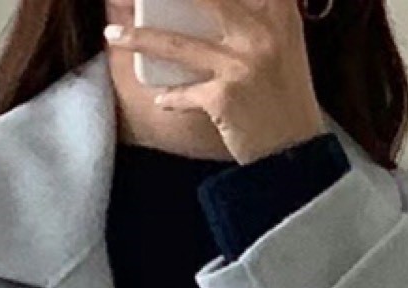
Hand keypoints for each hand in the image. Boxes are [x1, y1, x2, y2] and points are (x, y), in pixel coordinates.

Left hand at [103, 1, 326, 164]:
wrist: (295, 152)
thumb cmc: (286, 96)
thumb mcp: (284, 43)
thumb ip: (261, 15)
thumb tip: (216, 6)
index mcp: (278, 11)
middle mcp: (261, 31)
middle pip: (202, 0)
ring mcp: (242, 64)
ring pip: (178, 45)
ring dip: (139, 39)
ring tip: (112, 34)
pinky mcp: (225, 97)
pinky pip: (185, 93)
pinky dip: (170, 96)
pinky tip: (160, 97)